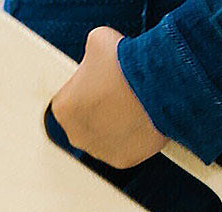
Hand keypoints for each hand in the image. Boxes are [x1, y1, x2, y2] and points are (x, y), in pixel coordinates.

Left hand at [51, 26, 167, 169]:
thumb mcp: (98, 41)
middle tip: (115, 94)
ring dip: (114, 125)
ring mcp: (100, 151)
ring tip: (130, 106)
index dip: (85, 88)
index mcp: (63, 109)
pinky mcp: (122, 160)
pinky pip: (125, 148)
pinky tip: (140, 120)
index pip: (69, 98)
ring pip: (104, 138)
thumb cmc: (126, 64)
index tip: (97, 83)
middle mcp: (77, 135)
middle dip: (98, 111)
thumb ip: (90, 55)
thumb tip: (97, 56)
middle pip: (85, 122)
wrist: (157, 85)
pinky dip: (132, 138)